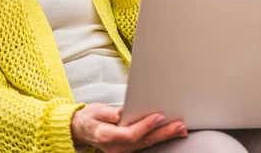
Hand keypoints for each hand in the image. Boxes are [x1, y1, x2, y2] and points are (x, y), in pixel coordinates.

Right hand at [71, 103, 187, 152]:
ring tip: (180, 129)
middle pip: (143, 141)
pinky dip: (159, 138)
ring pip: (147, 144)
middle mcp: (115, 148)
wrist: (81, 130)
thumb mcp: (96, 111)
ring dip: (165, 136)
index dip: (146, 126)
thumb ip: (110, 113)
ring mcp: (122, 151)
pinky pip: (145, 145)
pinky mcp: (127, 149)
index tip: (159, 116)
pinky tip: (170, 133)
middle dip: (163, 133)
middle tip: (179, 125)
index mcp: (106, 136)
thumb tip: (123, 113)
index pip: (130, 134)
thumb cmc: (89, 118)